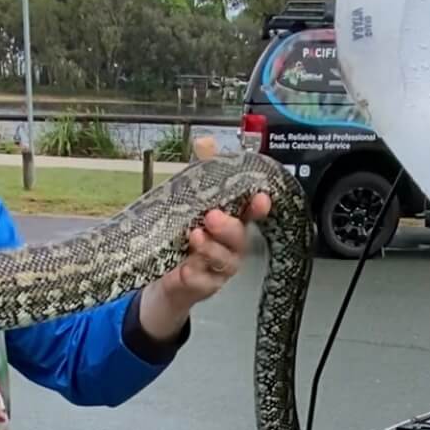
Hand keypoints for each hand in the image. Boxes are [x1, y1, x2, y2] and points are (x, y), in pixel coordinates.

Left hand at [136, 136, 270, 345]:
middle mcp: (231, 247)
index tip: (261, 198)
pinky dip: (194, 275)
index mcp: (231, 224)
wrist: (168, 277)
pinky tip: (185, 269)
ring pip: (224, 261)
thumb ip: (200, 176)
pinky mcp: (205, 287)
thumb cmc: (184, 237)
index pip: (249, 214)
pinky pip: (204, 282)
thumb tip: (205, 143)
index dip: (257, 207)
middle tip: (212, 217)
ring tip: (195, 238)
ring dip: (211, 249)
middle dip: (228, 227)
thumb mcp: (188, 204)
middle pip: (239, 239)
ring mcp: (220, 269)